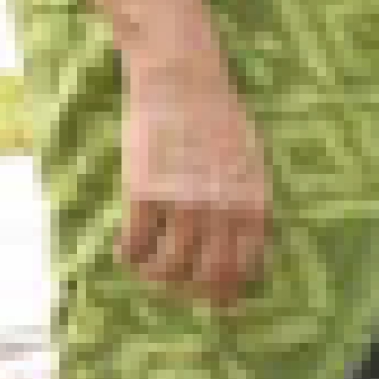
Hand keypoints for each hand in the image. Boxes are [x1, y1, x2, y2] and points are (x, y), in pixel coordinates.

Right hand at [119, 43, 271, 304]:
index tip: (214, 298)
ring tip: (148, 272)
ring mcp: (182, 203)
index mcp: (254, 203)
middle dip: (192, 292)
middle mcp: (222, 210)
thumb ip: (249, 203)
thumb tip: (247, 247)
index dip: (228, 290)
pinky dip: (128, 257)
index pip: (246, 267)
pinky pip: (134, 245)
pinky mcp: (143, 193)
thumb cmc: (219, 117)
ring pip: (168, 268)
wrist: (182, 79)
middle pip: (208, 276)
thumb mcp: (252, 162)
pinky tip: (125, 252)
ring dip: (155, 278)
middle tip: (176, 288)